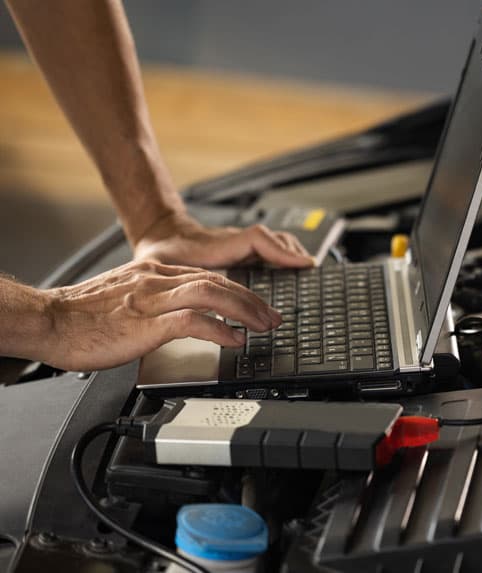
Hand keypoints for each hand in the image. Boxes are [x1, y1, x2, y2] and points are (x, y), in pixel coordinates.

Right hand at [35, 259, 281, 370]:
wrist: (47, 321)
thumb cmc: (79, 317)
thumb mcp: (123, 299)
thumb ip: (151, 301)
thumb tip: (175, 318)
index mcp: (152, 272)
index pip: (206, 276)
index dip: (236, 290)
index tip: (254, 304)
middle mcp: (156, 279)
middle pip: (217, 282)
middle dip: (251, 299)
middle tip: (273, 316)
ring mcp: (152, 299)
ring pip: (212, 294)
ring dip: (245, 310)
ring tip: (264, 326)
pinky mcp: (146, 322)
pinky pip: (193, 321)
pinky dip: (220, 329)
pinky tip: (235, 340)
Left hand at [133, 212, 315, 268]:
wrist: (159, 234)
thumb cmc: (160, 252)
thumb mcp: (165, 266)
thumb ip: (182, 284)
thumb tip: (200, 309)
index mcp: (219, 245)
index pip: (257, 239)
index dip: (281, 252)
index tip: (302, 264)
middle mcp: (235, 241)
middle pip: (275, 239)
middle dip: (294, 256)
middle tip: (308, 273)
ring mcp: (240, 243)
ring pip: (276, 241)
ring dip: (291, 254)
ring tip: (304, 270)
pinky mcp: (242, 248)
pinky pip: (270, 247)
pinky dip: (284, 255)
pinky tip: (289, 270)